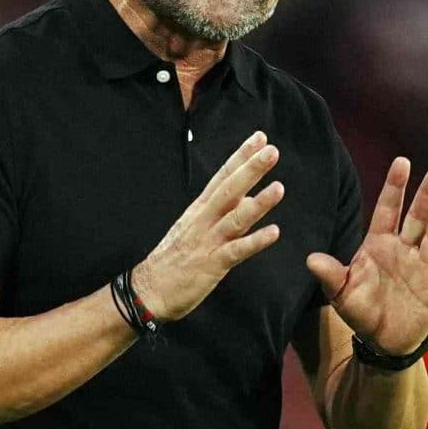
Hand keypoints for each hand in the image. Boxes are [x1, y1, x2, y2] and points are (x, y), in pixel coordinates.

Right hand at [131, 131, 282, 321]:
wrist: (149, 290)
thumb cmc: (175, 258)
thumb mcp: (196, 227)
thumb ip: (223, 212)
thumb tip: (250, 198)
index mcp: (200, 209)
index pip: (223, 177)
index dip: (241, 156)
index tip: (260, 138)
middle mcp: (204, 220)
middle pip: (229, 190)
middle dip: (250, 169)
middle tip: (271, 151)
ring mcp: (208, 241)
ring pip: (236, 218)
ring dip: (258, 202)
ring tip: (279, 187)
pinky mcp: (211, 265)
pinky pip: (236, 251)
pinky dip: (255, 241)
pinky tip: (274, 232)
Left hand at [306, 158, 427, 354]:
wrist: (382, 340)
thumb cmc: (360, 310)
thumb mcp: (342, 293)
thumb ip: (330, 274)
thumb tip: (310, 259)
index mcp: (379, 242)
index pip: (388, 209)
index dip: (394, 187)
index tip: (402, 162)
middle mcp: (404, 248)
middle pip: (417, 216)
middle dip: (427, 194)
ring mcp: (422, 265)